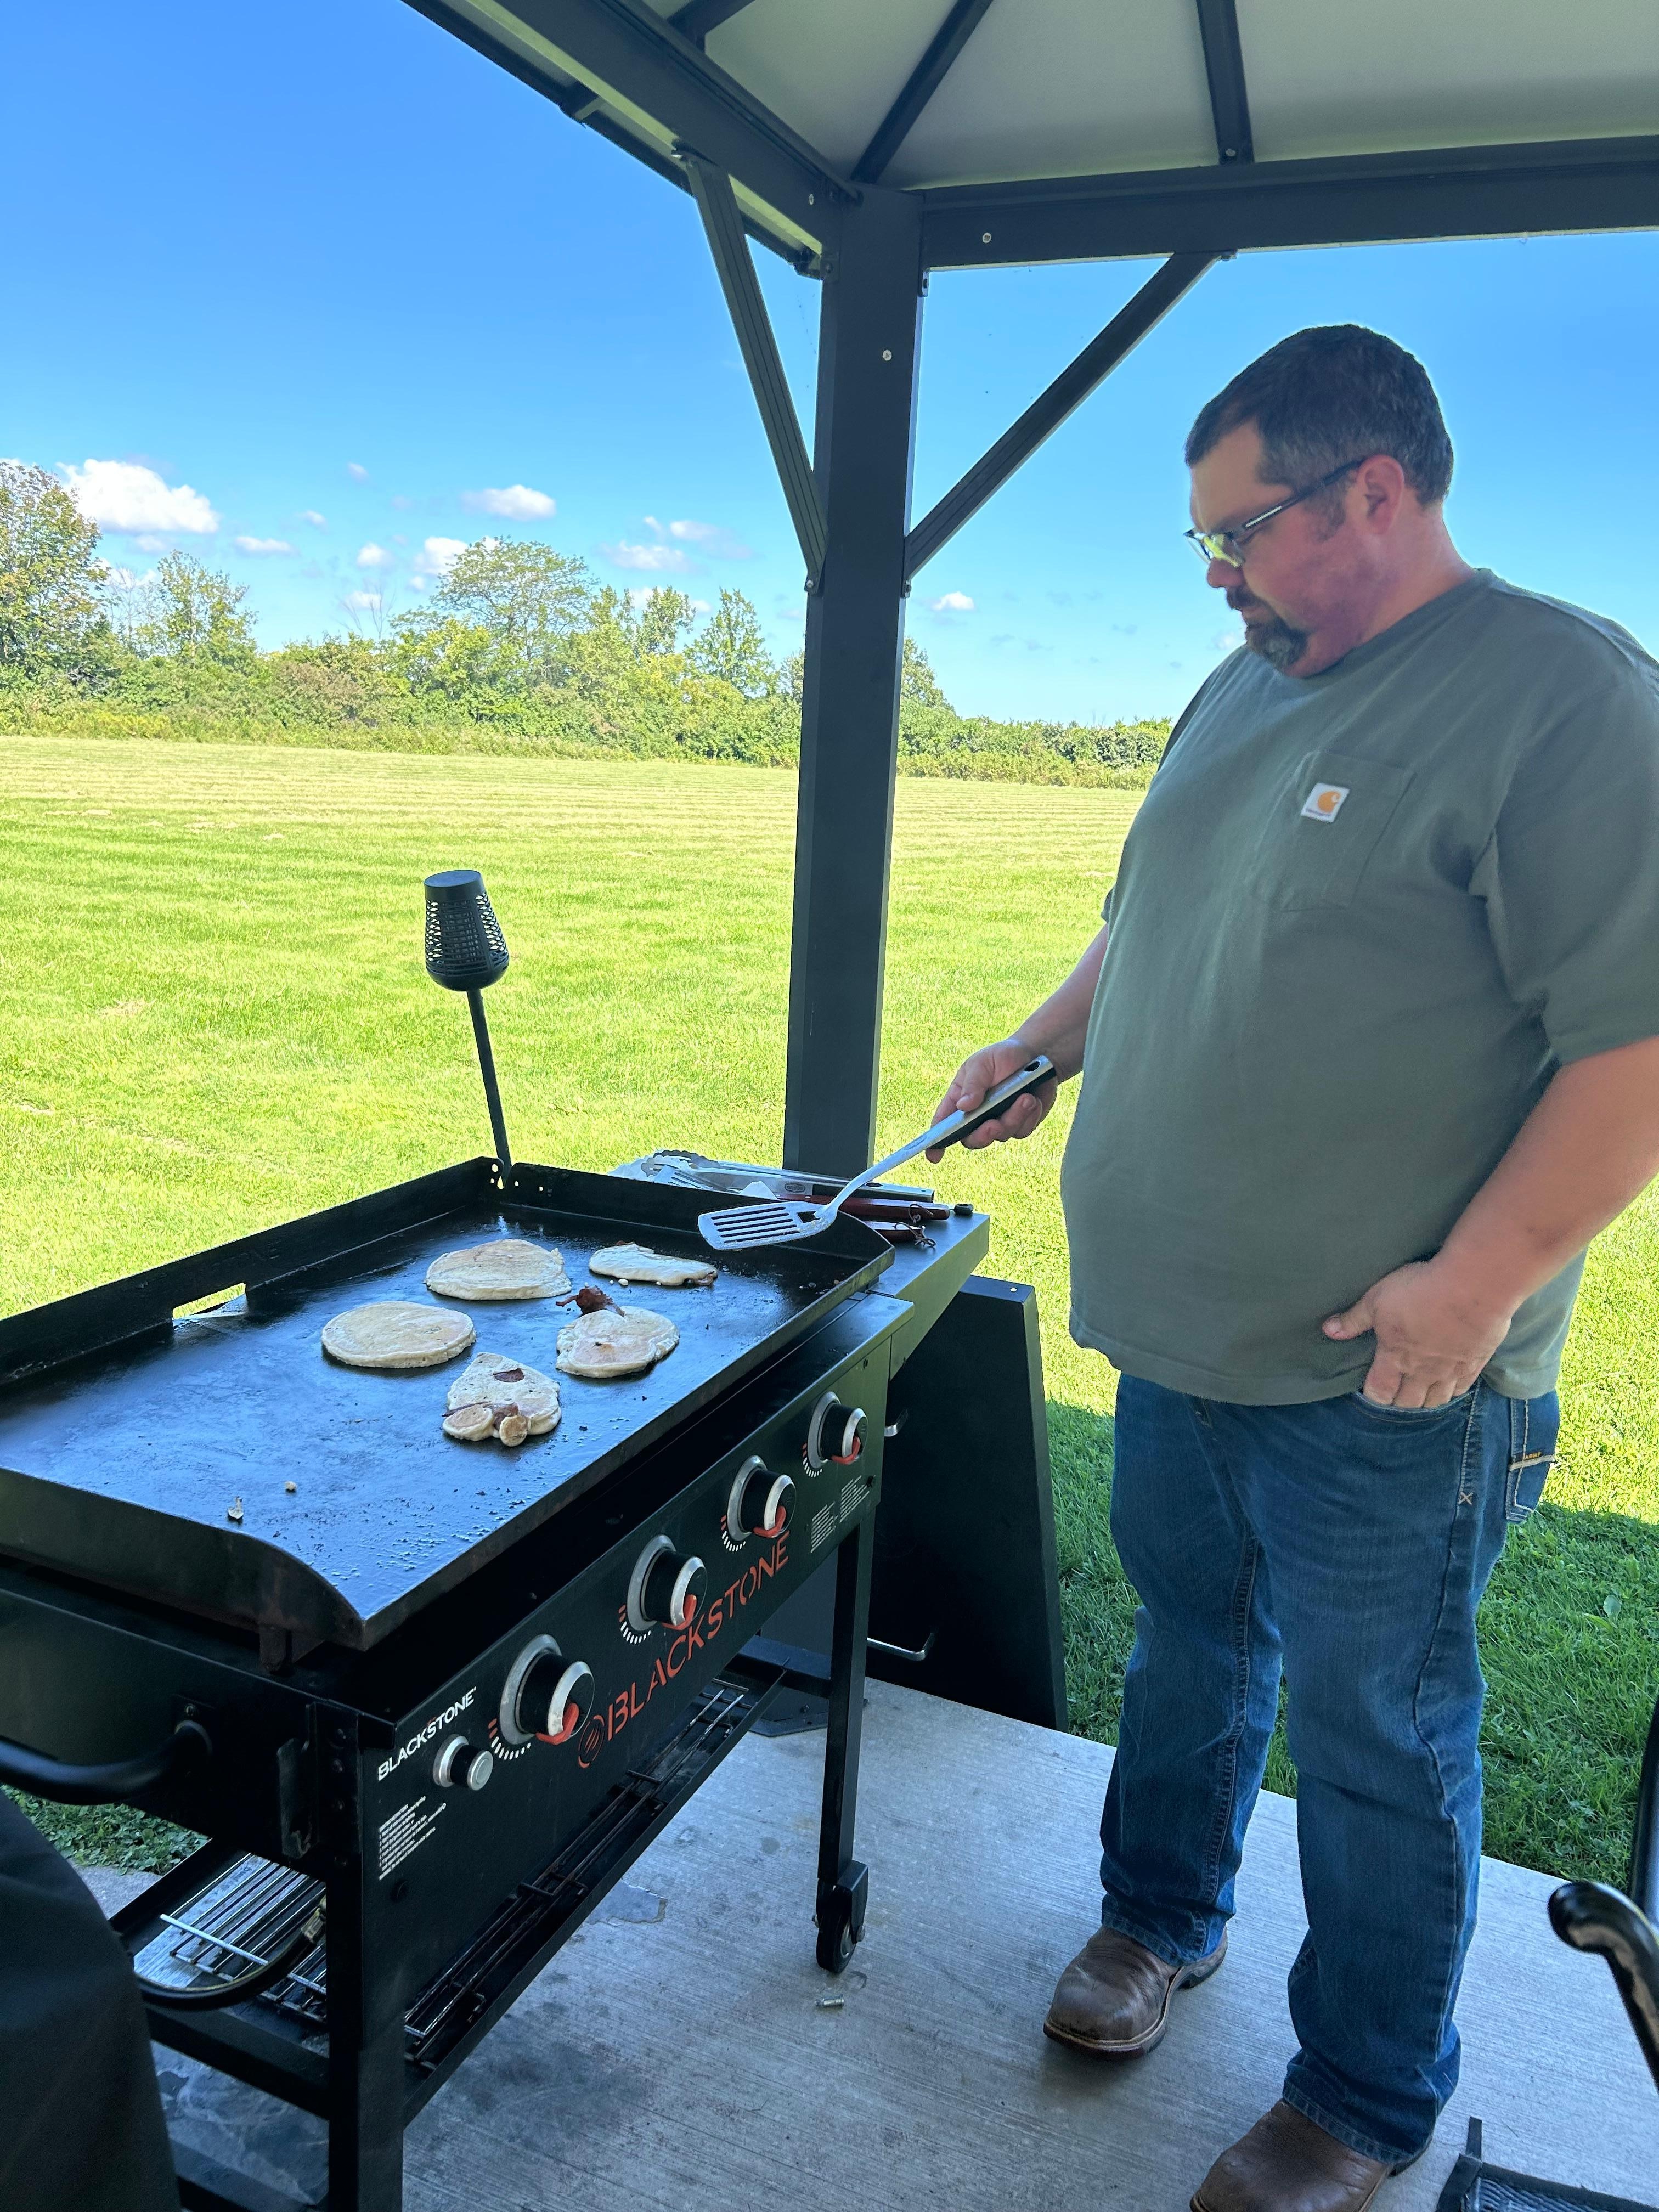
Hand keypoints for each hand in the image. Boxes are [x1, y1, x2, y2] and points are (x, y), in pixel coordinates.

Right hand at [926, 1036, 1057, 1161]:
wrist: (1037, 1054)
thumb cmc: (1002, 1056)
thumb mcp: (982, 1063)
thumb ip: (973, 1084)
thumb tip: (963, 1106)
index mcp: (960, 1099)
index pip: (943, 1123)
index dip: (936, 1141)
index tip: (933, 1156)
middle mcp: (977, 1115)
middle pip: (972, 1139)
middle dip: (983, 1135)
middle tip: (993, 1124)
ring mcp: (999, 1121)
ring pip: (1001, 1135)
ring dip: (1014, 1117)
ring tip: (1026, 1097)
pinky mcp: (1020, 1124)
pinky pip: (1022, 1131)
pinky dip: (1029, 1115)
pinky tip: (1034, 1099)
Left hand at [1322, 1259, 1514, 1406]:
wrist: (1473, 1285)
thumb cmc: (1421, 1289)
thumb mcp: (1378, 1299)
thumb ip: (1354, 1319)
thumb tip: (1328, 1330)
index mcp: (1396, 1357)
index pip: (1380, 1391)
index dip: (1374, 1395)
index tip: (1371, 1389)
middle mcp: (1423, 1371)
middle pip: (1408, 1402)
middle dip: (1398, 1401)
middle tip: (1395, 1392)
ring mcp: (1451, 1370)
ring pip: (1436, 1400)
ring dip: (1425, 1400)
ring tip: (1419, 1393)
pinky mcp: (1475, 1363)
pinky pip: (1462, 1389)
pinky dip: (1452, 1392)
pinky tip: (1449, 1386)